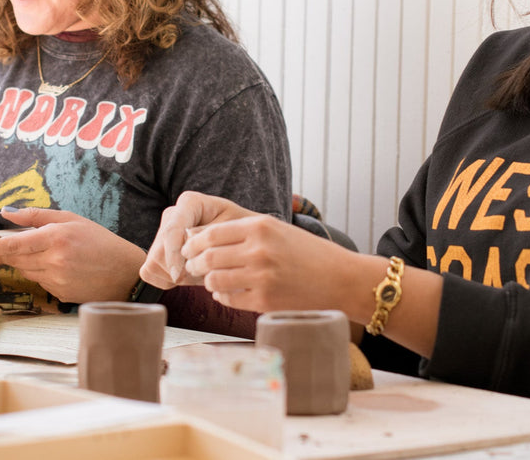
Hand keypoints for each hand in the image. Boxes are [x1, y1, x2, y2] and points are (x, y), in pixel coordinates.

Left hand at [0, 207, 144, 302]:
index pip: (12, 243)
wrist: (125, 273)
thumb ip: (38, 216)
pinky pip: (38, 281)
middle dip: (8, 252)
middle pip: (14, 258)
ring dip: (27, 262)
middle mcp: (54, 259)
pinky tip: (61, 267)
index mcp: (57, 237)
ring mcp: (55, 279)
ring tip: (50, 254)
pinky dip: (42, 273)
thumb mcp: (74, 220)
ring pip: (24, 270)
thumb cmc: (103, 243)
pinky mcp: (57, 293)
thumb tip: (8, 213)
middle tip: (12, 245)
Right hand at [140, 191, 253, 288]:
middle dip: (180, 270)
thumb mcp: (233, 230)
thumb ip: (210, 237)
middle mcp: (171, 214)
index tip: (178, 276)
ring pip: (154, 263)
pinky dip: (168, 281)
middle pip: (160, 251)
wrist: (239, 238)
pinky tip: (189, 276)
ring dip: (177, 277)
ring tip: (202, 274)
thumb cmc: (239, 231)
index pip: (172, 230)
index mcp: (190, 202)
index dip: (173, 255)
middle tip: (206, 275)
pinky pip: (150, 272)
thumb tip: (186, 246)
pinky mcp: (156, 250)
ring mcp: (162, 232)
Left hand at [149, 192, 355, 312]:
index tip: (189, 248)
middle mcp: (259, 250)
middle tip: (194, 266)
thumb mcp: (279, 231)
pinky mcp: (264, 302)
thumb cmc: (309, 253)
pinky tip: (228, 292)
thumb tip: (205, 239)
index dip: (194, 242)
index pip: (212, 233)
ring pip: (214, 280)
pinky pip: (228, 299)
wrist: (340, 279)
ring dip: (208, 281)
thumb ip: (246, 233)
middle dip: (195, 263)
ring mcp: (261, 277)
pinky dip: (222, 296)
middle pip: (208, 257)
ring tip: (213, 279)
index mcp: (261, 227)